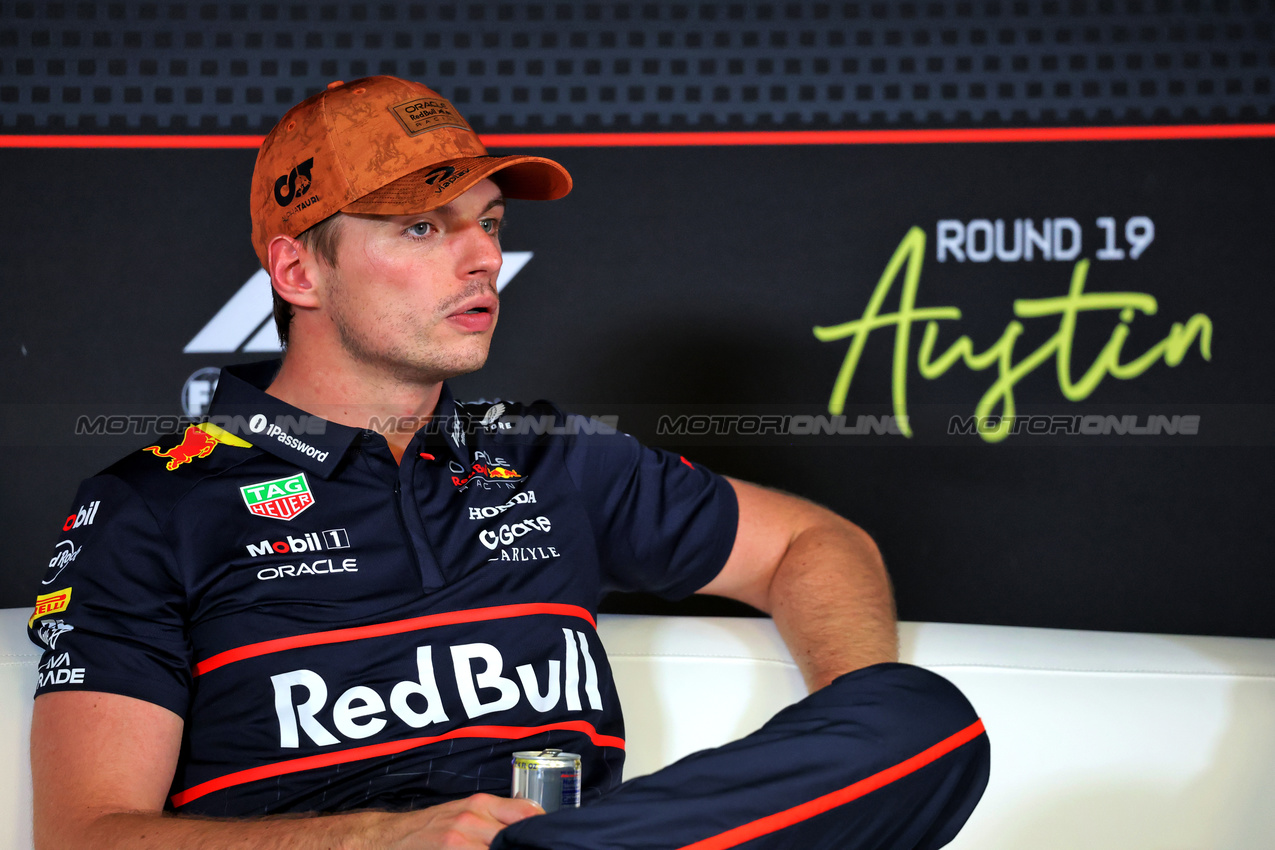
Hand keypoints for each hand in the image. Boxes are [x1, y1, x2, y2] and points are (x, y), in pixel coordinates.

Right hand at [376, 793, 543, 848]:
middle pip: (516, 837)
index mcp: (480, 804)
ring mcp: (459, 841)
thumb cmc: (432, 828)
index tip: (550, 841)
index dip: (543, 829)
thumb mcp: (465, 813)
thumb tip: (531, 828)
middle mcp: (471, 820)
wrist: (391, 839)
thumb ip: (495, 818)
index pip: (527, 812)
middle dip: (527, 847)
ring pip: (502, 849)